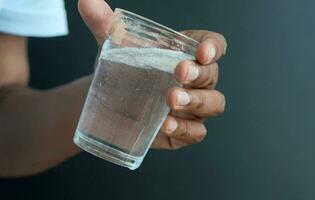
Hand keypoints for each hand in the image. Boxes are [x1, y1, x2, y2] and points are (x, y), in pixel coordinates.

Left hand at [78, 0, 226, 149]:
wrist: (111, 104)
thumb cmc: (124, 71)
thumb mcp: (115, 47)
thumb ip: (104, 24)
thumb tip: (87, 1)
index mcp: (186, 54)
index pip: (213, 45)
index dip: (214, 47)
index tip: (202, 52)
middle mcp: (197, 80)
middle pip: (212, 75)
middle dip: (199, 75)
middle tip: (179, 74)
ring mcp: (194, 107)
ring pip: (213, 104)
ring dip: (196, 102)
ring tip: (171, 100)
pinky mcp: (185, 130)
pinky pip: (197, 132)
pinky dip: (185, 129)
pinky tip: (167, 125)